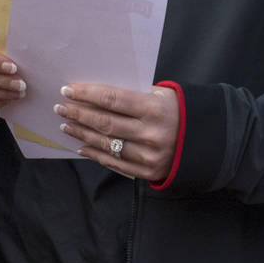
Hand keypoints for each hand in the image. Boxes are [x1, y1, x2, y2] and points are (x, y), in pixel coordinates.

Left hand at [55, 83, 178, 181]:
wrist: (202, 141)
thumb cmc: (177, 110)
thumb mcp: (161, 95)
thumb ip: (133, 94)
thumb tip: (96, 93)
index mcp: (154, 109)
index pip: (112, 99)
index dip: (87, 94)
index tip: (68, 90)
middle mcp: (151, 133)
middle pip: (105, 123)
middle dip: (79, 114)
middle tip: (60, 107)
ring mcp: (148, 155)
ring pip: (106, 144)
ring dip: (82, 134)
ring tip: (66, 125)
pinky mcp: (147, 172)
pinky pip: (115, 163)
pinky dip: (95, 154)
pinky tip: (81, 146)